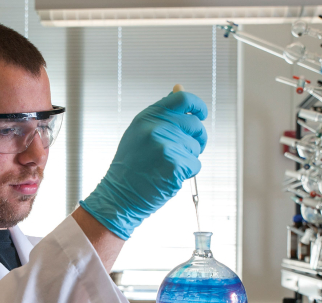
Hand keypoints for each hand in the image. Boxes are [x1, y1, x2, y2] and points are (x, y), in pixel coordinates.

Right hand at [79, 91, 207, 239]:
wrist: (120, 195)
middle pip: (195, 124)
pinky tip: (170, 176)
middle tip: (187, 150)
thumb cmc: (131, 165)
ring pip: (195, 147)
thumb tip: (179, 88)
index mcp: (148, 116)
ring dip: (188, 158)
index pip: (182, 99)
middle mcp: (156, 127)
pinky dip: (188, 173)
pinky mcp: (175, 165)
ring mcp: (166, 146)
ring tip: (167, 166)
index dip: (197, 105)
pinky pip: (195, 164)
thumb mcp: (139, 132)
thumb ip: (161, 113)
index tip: (201, 114)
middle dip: (197, 138)